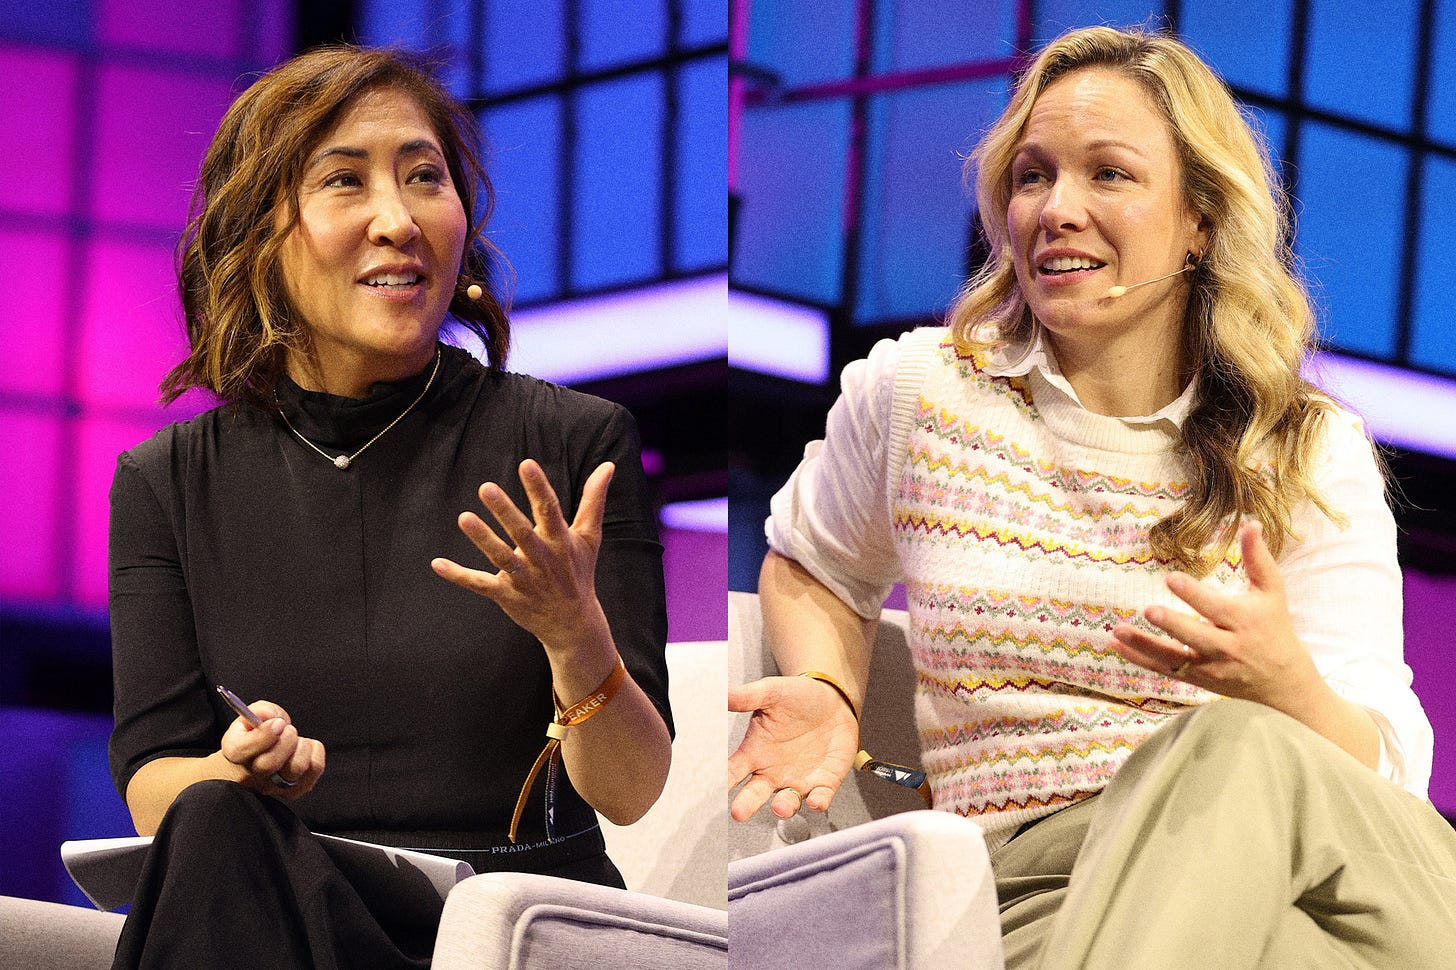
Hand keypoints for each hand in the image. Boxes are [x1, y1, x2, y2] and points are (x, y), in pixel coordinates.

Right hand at [219, 700, 325, 798]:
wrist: (258, 757)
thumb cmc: (255, 734)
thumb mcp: (252, 716)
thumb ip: (261, 711)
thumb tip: (269, 716)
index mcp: (234, 753)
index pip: (242, 751)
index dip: (265, 734)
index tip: (278, 723)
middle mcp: (250, 775)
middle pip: (268, 764)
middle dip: (285, 740)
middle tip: (288, 729)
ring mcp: (272, 787)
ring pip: (295, 769)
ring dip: (302, 747)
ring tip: (296, 739)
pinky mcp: (294, 790)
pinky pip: (314, 769)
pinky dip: (315, 752)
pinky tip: (304, 747)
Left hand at [431, 459, 613, 649]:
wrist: (573, 624)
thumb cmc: (578, 572)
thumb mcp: (589, 537)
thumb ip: (594, 500)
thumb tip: (608, 466)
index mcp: (560, 541)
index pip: (550, 510)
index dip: (538, 488)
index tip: (526, 464)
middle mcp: (542, 559)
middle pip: (522, 533)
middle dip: (505, 512)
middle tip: (486, 488)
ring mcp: (523, 579)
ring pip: (501, 557)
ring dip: (483, 539)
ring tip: (464, 518)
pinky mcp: (507, 595)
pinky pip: (480, 584)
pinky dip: (459, 575)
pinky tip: (437, 564)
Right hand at [728, 676, 859, 820]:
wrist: (833, 700)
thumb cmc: (797, 696)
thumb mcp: (770, 692)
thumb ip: (746, 697)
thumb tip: (719, 694)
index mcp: (754, 753)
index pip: (732, 772)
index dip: (722, 781)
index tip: (711, 791)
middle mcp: (772, 773)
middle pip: (754, 795)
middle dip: (746, 805)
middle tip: (738, 812)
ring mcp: (797, 781)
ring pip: (787, 802)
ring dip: (783, 807)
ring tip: (779, 806)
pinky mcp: (824, 783)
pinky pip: (819, 797)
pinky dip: (818, 802)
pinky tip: (815, 801)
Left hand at [1110, 521, 1323, 713]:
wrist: (1282, 680)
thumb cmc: (1273, 627)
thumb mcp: (1270, 591)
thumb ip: (1258, 558)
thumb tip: (1251, 522)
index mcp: (1243, 621)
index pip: (1215, 608)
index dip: (1194, 594)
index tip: (1171, 578)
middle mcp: (1226, 646)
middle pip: (1197, 637)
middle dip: (1173, 625)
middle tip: (1149, 610)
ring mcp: (1210, 667)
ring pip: (1174, 657)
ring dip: (1144, 645)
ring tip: (1117, 631)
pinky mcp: (1197, 679)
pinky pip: (1165, 669)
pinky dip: (1140, 659)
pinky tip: (1115, 645)